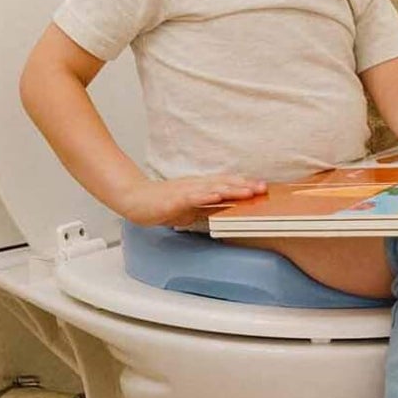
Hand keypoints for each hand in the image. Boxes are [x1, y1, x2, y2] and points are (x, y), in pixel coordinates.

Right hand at [120, 172, 267, 228]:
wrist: (133, 199)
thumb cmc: (160, 203)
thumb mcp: (190, 208)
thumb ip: (207, 209)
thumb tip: (223, 213)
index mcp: (200, 187)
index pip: (226, 184)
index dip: (245, 185)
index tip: (263, 188)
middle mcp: (195, 186)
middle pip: (224, 183)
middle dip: (245, 185)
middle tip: (264, 188)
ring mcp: (185, 191)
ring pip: (212, 188)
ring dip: (231, 189)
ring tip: (249, 191)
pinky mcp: (173, 199)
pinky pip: (191, 197)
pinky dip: (205, 196)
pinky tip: (216, 197)